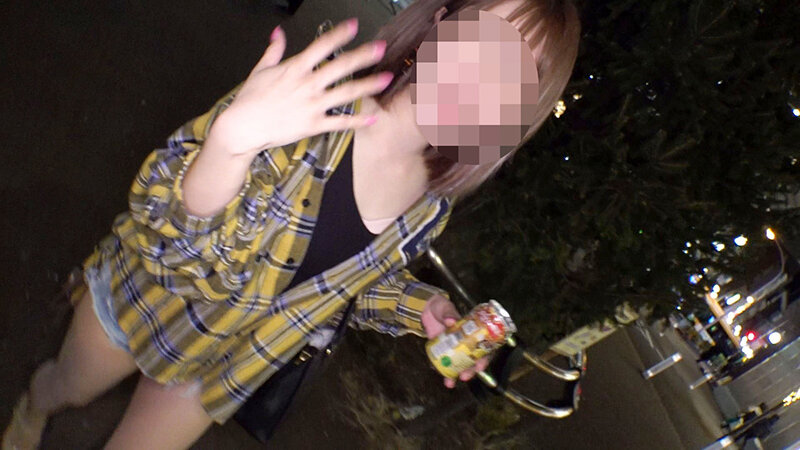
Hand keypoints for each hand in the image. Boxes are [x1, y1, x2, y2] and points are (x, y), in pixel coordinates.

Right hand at [209, 17, 394, 156]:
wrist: (242, 127)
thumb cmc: (249, 100)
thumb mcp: (260, 70)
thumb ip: (274, 51)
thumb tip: (278, 33)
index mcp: (295, 69)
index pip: (321, 46)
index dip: (339, 34)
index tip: (354, 25)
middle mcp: (307, 85)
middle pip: (340, 66)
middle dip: (362, 56)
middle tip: (380, 48)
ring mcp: (312, 105)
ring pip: (345, 93)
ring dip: (367, 85)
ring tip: (386, 79)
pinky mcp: (313, 124)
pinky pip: (340, 123)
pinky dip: (358, 121)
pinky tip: (373, 118)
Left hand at [421, 295, 489, 388]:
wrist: (425, 308)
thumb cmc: (441, 306)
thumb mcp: (446, 307)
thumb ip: (448, 313)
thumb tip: (451, 321)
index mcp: (471, 332)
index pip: (483, 347)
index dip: (484, 358)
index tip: (480, 366)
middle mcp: (464, 342)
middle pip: (471, 360)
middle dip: (470, 370)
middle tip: (465, 376)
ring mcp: (452, 347)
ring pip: (458, 365)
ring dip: (455, 375)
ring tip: (450, 383)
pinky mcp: (440, 350)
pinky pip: (444, 363)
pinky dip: (443, 372)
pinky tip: (444, 379)